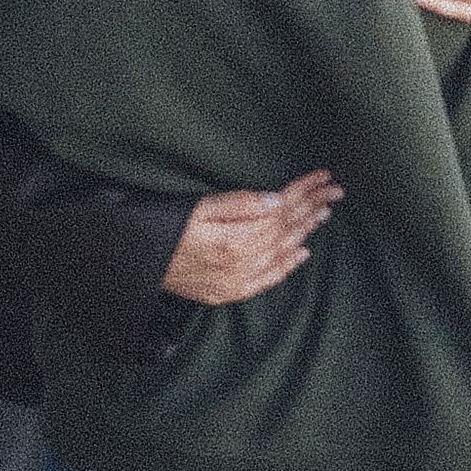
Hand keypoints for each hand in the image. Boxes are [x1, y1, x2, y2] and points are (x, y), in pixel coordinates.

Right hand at [161, 170, 338, 306]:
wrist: (135, 268)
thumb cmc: (162, 231)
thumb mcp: (198, 207)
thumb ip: (239, 204)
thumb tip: (276, 200)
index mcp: (236, 239)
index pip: (281, 209)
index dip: (305, 192)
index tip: (324, 178)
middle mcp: (242, 263)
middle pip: (286, 230)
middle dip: (313, 207)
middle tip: (335, 191)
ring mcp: (237, 280)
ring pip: (282, 252)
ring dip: (305, 231)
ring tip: (325, 213)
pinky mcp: (229, 292)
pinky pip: (267, 280)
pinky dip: (288, 266)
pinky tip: (303, 253)